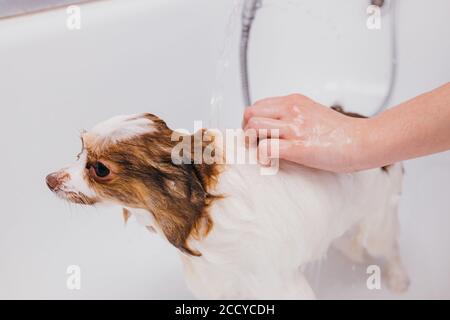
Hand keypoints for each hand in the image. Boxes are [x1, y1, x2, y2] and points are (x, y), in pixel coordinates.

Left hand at [243, 94, 369, 172]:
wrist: (363, 141)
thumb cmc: (341, 132)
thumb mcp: (312, 113)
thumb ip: (293, 115)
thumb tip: (275, 126)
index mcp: (294, 101)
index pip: (256, 106)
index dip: (251, 121)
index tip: (256, 134)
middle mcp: (291, 110)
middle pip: (249, 114)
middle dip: (246, 131)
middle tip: (255, 144)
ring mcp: (294, 128)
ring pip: (253, 128)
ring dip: (252, 143)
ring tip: (261, 153)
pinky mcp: (298, 147)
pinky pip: (266, 148)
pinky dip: (261, 157)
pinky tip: (269, 162)